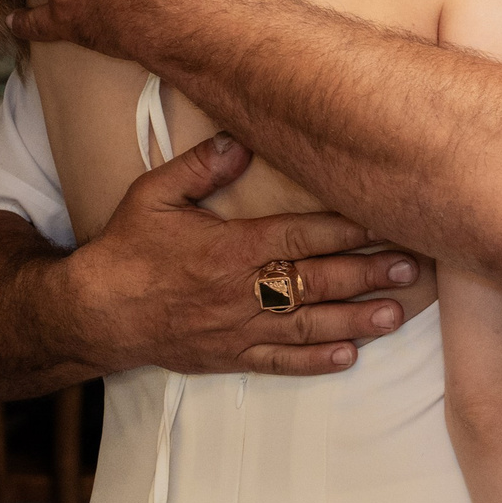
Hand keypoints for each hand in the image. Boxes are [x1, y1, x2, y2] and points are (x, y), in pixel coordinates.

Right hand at [61, 129, 419, 376]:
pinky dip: (314, 362)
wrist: (91, 315)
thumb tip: (240, 139)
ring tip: (395, 314)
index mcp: (230, 249)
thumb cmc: (124, 250)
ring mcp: (237, 328)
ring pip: (306, 325)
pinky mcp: (228, 356)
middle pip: (315, 281)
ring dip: (354, 319)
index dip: (347, 230)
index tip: (386, 221)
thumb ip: (199, 167)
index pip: (300, 237)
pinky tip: (348, 357)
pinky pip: (278, 362)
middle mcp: (241, 291)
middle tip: (410, 267)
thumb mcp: (153, 195)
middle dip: (366, 274)